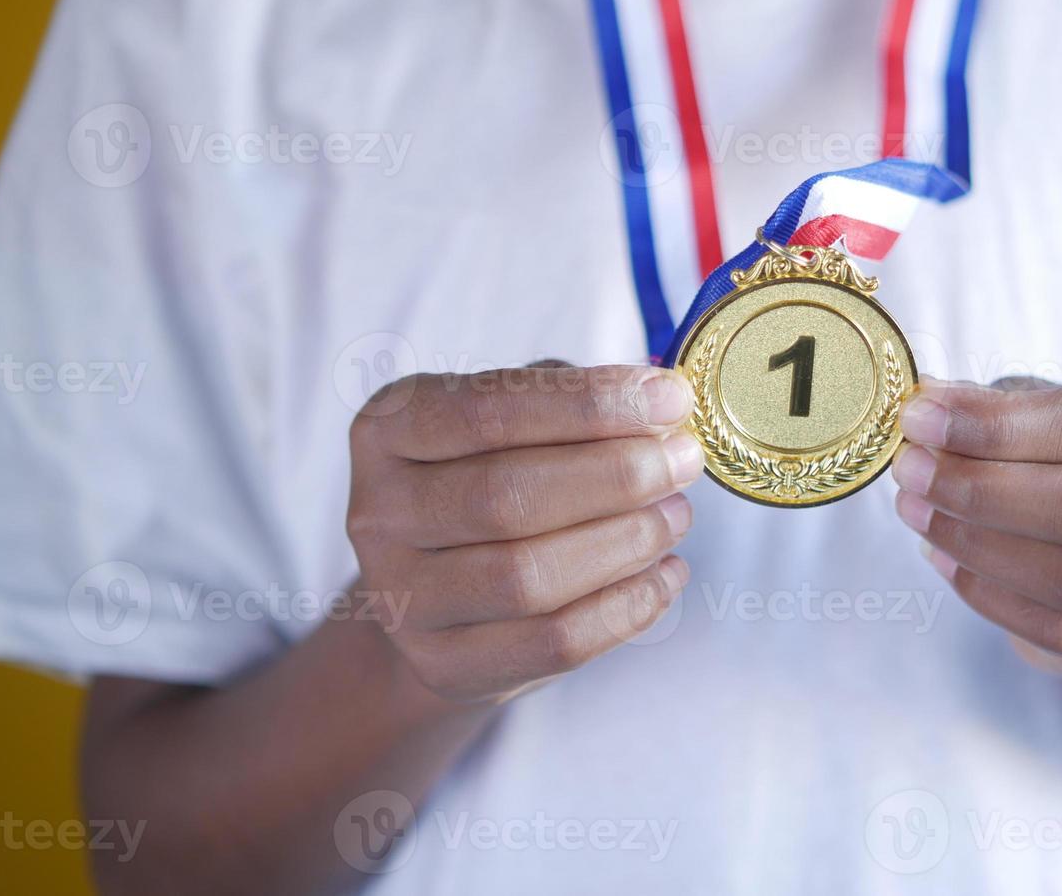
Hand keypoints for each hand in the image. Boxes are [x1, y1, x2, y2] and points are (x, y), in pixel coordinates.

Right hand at [346, 364, 702, 704]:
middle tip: (683, 459)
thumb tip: (661, 408)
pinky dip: (626, 606)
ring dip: (625, 541)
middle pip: (506, 497)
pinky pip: (552, 642)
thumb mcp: (512, 421)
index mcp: (387, 429)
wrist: (438, 591)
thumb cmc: (491, 478)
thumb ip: (572, 404)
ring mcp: (403, 598)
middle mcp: (378, 513)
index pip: (485, 410)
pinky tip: (667, 573)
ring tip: (676, 514)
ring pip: (527, 577)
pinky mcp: (445, 664)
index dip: (587, 404)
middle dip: (616, 474)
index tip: (670, 397)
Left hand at [891, 368, 1061, 685]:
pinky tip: (950, 563)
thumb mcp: (1057, 413)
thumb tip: (926, 399)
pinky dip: (993, 599)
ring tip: (918, 516)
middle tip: (910, 474)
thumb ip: (1000, 406)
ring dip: (977, 547)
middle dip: (979, 491)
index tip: (918, 420)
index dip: (996, 428)